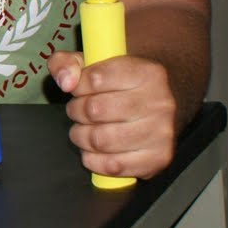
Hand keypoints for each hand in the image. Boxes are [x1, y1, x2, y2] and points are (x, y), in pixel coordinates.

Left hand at [50, 50, 179, 178]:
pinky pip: (110, 165)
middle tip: (81, 110)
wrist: (162, 103)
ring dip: (81, 136)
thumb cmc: (122, 82)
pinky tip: (97, 148)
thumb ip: (67, 63)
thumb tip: (66, 81)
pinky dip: (93, 159)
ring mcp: (162, 133)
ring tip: (87, 128)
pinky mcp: (158, 159)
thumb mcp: (94, 62)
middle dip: (76, 111)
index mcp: (147, 73)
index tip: (80, 88)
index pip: (94, 79)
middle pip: (94, 111)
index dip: (78, 86)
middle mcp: (160, 102)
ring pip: (99, 140)